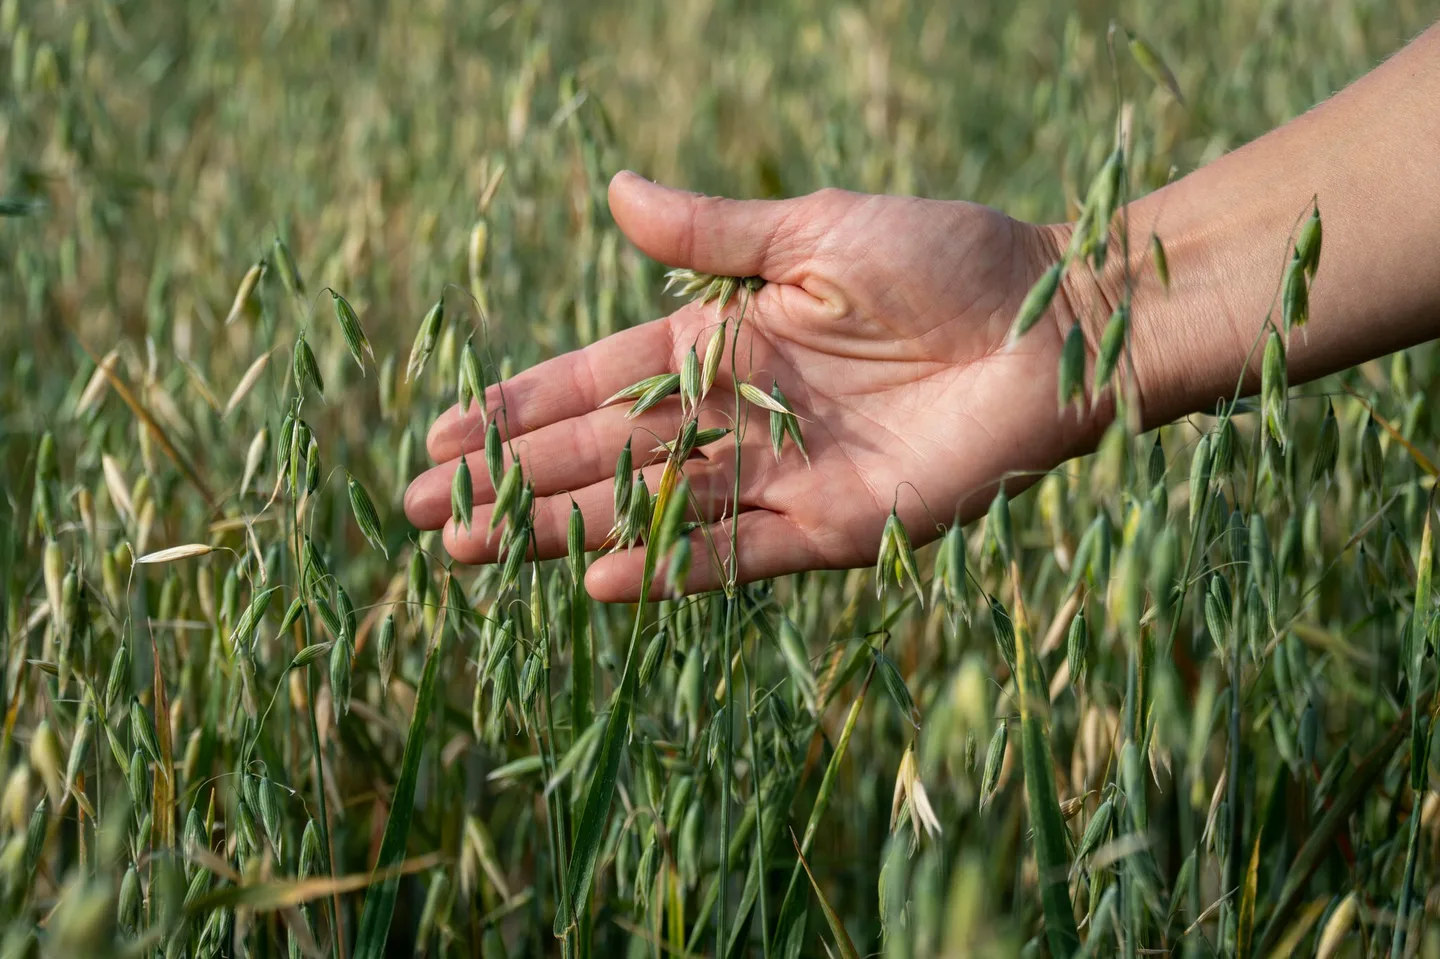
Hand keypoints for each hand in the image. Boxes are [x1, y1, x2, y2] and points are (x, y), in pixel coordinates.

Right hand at [404, 171, 1107, 600]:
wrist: (1065, 325)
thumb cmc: (952, 262)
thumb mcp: (819, 233)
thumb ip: (714, 237)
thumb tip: (612, 193)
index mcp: (730, 343)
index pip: (601, 382)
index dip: (522, 407)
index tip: (445, 430)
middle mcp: (743, 417)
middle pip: (605, 455)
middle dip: (515, 482)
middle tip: (425, 511)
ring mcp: (785, 477)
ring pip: (651, 509)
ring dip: (564, 530)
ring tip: (475, 549)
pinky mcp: (838, 528)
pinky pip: (739, 555)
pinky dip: (670, 569)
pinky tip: (596, 581)